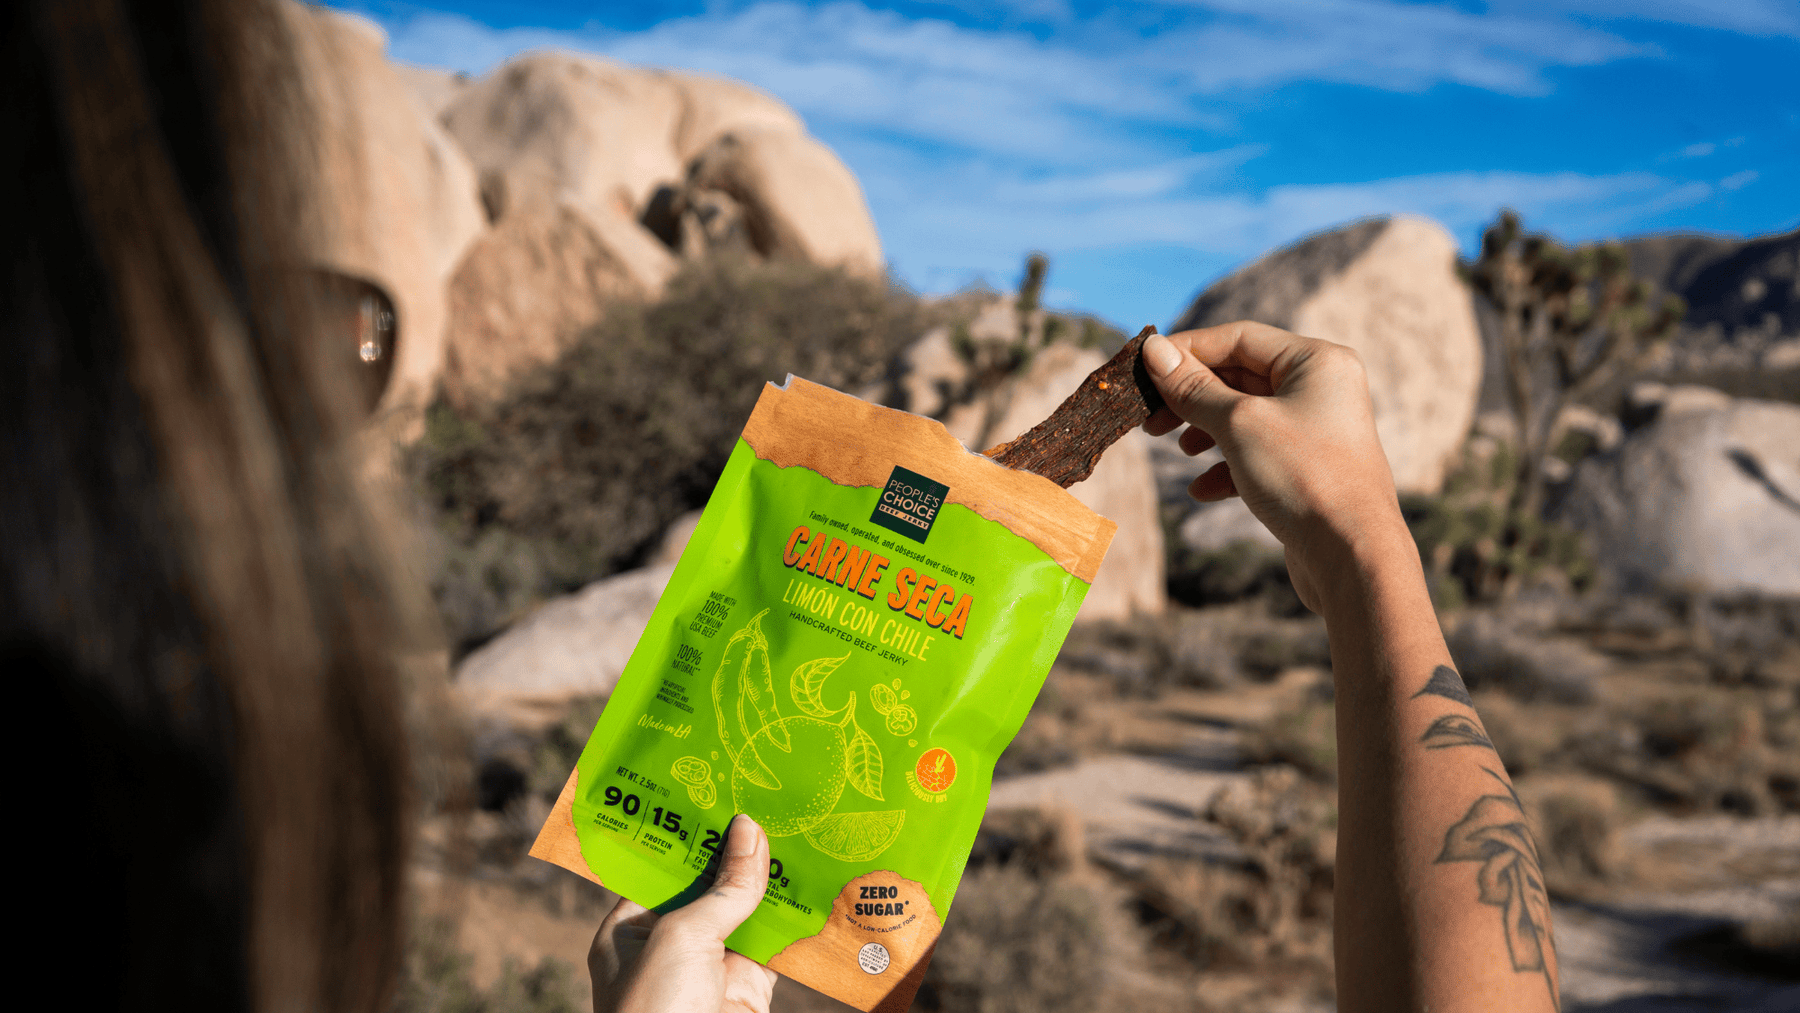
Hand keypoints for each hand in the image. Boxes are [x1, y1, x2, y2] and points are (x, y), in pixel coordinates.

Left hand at [590, 815, 777, 1012]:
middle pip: (708, 886)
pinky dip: (792, 918)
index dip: (691, 836)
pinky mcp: (748, 984)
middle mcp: (670, 944)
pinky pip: (774, 943)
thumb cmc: (656, 1008)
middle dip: (734, 851)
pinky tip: (809, 880)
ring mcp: (711, 965)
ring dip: (767, 879)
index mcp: (632, 930)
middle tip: (760, 801)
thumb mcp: (681, 935)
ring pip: (744, 911)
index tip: (716, 797)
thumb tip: (751, 831)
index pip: (662, 869)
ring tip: (791, 826)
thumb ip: (722, 888)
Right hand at [1141, 321, 1406, 613]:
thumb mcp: (1238, 425)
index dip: (1187, 351)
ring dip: (1205, 431)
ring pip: (1244, 417)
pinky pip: (1257, 453)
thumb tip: (1154, 349)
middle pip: (1239, 376)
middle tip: (1151, 418)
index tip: (1143, 369)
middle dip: (1192, 397)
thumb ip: (1194, 387)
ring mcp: (1316, 430)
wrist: (1352, 556)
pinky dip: (1226, 466)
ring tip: (1181, 451)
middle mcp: (1322, 388)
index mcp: (1316, 361)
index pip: (1238, 338)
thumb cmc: (1303, 479)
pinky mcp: (1308, 469)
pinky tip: (1203, 490)